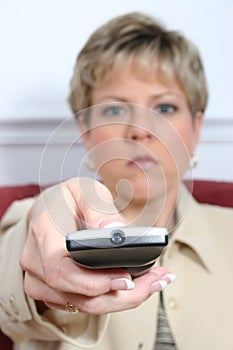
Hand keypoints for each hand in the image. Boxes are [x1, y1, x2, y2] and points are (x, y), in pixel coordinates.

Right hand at [20, 177, 174, 314]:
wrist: (50, 209)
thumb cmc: (68, 198)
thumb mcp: (85, 190)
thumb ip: (97, 208)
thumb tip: (114, 231)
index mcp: (43, 234)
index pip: (61, 270)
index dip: (94, 282)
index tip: (127, 278)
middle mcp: (36, 263)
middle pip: (79, 296)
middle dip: (123, 295)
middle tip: (156, 281)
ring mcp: (42, 281)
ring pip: (85, 305)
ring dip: (124, 299)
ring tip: (156, 281)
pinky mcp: (54, 291)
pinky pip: (84, 303)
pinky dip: (113, 298)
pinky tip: (138, 285)